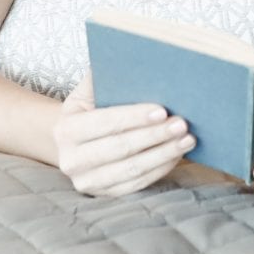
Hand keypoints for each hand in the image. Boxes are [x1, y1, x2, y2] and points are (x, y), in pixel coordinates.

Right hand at [53, 74, 194, 196]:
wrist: (74, 141)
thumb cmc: (89, 108)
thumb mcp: (88, 90)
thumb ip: (104, 76)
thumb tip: (134, 58)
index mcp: (65, 130)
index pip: (104, 122)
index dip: (134, 117)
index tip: (163, 110)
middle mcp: (71, 160)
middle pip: (120, 148)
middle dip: (154, 135)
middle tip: (183, 124)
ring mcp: (87, 181)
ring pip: (131, 170)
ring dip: (163, 154)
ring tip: (187, 140)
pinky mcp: (103, 195)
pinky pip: (136, 184)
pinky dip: (160, 169)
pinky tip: (177, 155)